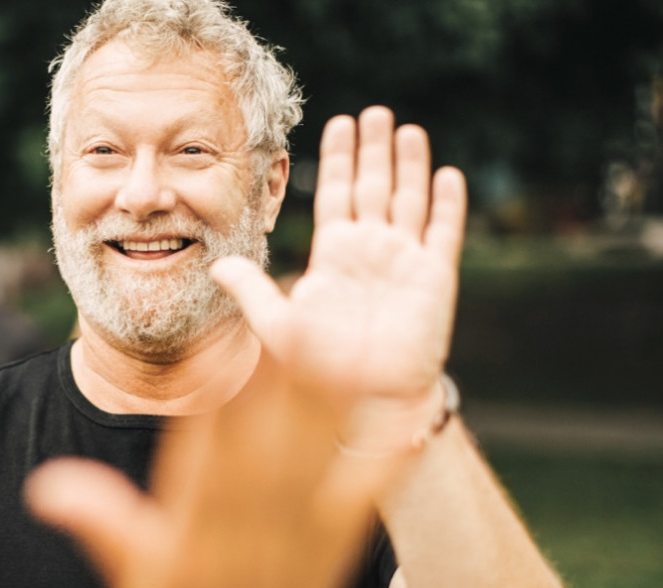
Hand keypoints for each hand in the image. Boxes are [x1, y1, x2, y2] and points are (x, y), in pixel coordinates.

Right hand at [25, 357, 398, 587]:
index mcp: (196, 518)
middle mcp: (249, 520)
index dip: (230, 389)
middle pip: (272, 434)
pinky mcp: (334, 548)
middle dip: (291, 373)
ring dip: (339, 401)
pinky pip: (363, 501)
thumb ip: (96, 520)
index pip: (212, 441)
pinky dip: (386, 462)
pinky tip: (408, 421)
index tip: (241, 337)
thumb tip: (43, 488)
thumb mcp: (129, 570)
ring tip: (356, 341)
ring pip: (318, 456)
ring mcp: (296, 533)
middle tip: (308, 308)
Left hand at [213, 107, 465, 447]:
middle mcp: (370, 250)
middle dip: (374, 150)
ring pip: (409, 200)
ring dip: (410, 165)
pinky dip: (446, 204)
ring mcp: (404, 260)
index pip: (338, 194)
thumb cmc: (323, 367)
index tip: (338, 122)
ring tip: (408, 129)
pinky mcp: (434, 277)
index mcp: (335, 253)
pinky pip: (443, 232)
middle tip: (374, 112)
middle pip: (373, 187)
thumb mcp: (279, 325)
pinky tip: (447, 174)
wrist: (367, 399)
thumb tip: (215, 265)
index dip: (339, 159)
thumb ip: (251, 291)